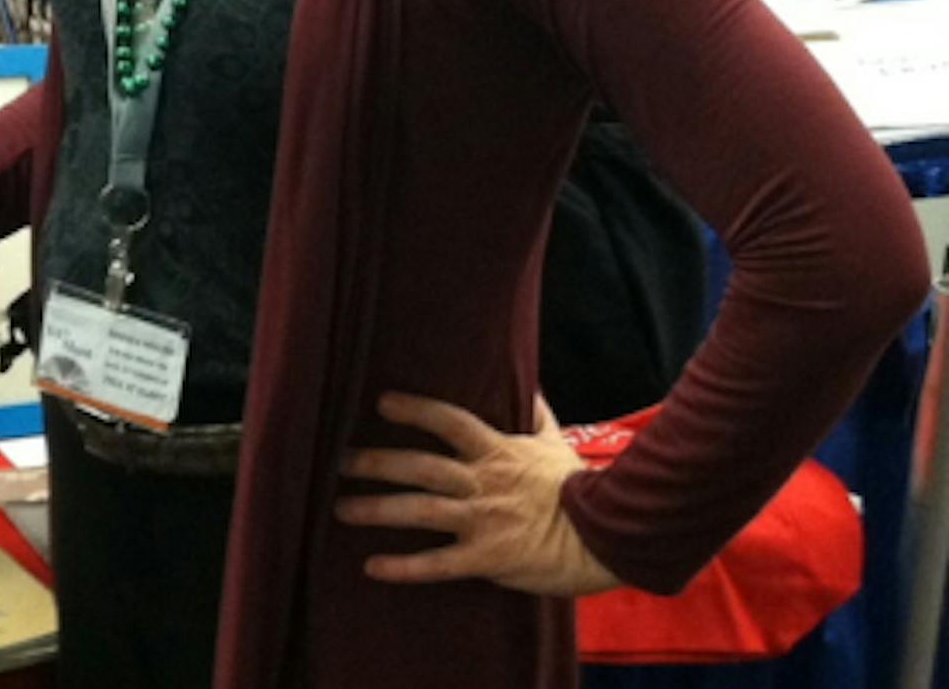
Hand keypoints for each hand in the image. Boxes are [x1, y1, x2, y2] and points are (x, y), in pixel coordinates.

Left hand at [334, 391, 620, 597]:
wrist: (610, 538)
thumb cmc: (577, 489)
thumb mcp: (554, 443)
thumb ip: (534, 413)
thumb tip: (526, 381)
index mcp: (497, 452)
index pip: (450, 422)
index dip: (416, 410)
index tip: (382, 402)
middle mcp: (484, 483)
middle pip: (420, 466)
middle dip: (377, 462)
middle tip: (338, 460)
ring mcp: (484, 520)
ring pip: (421, 510)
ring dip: (377, 509)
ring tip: (342, 507)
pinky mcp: (488, 557)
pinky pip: (439, 563)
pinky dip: (404, 567)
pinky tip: (373, 567)